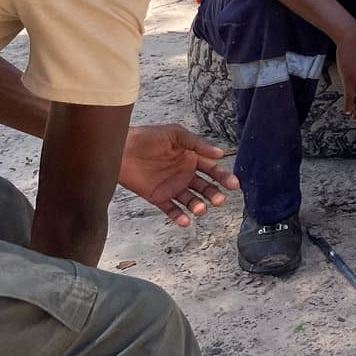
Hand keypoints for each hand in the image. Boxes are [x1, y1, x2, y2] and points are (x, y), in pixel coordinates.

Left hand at [118, 124, 239, 227]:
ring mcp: (172, 186)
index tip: (234, 184)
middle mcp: (185, 174)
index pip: (213, 170)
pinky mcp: (158, 197)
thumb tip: (220, 153)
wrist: (122, 148)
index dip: (224, 177)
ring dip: (198, 206)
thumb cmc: (149, 137)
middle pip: (205, 187)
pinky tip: (185, 221)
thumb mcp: (176, 134)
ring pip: (191, 200)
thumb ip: (197, 144)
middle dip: (214, 194)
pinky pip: (171, 209)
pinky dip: (179, 217)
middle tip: (220, 200)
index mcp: (192, 158)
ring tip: (201, 209)